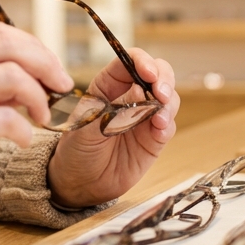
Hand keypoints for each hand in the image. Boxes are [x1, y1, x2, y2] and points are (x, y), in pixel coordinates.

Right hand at [0, 22, 71, 244]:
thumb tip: (31, 78)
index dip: (32, 46)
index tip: (51, 69)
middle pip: (8, 44)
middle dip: (46, 62)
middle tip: (62, 86)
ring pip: (13, 76)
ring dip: (39, 98)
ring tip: (42, 118)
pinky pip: (6, 118)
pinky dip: (25, 130)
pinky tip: (23, 140)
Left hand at [46, 48, 178, 209]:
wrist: (80, 182)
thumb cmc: (76, 149)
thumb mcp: (86, 126)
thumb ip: (113, 112)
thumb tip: (140, 97)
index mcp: (108, 86)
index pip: (129, 62)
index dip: (142, 62)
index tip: (147, 72)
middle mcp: (130, 96)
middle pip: (157, 74)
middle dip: (163, 78)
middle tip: (161, 92)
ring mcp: (145, 116)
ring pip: (168, 98)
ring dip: (168, 102)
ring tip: (158, 117)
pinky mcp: (154, 138)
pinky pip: (168, 125)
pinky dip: (167, 123)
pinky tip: (159, 129)